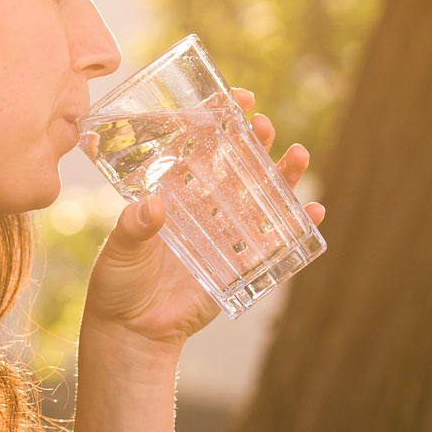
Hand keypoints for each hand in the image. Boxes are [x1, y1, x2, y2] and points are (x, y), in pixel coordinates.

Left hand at [83, 87, 326, 347]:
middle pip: (236, 167)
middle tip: (263, 124)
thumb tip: (154, 207)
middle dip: (254, 143)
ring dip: (282, 177)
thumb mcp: (120, 250)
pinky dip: (296, 227)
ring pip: (260, 198)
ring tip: (299, 154)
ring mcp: (225, 235)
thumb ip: (135, 228)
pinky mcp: (241, 266)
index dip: (220, 121)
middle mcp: (203, 208)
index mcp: (173, 193)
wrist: (133, 332)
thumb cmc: (118, 284)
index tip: (236, 99)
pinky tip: (313, 211)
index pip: (200, 148)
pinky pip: (274, 243)